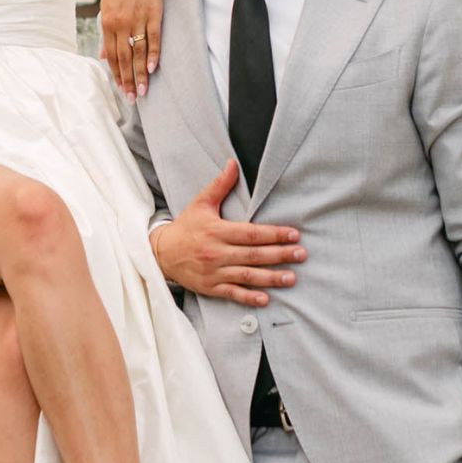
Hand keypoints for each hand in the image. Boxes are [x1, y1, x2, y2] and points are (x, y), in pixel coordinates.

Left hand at [98, 0, 161, 99]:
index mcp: (108, 23)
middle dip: (127, 80)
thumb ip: (106, 34)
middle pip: (124, 58)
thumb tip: (102, 56)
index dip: (117, 74)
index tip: (121, 90)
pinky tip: (151, 68)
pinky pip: (153, 38)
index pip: (112, 56)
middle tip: (132, 98)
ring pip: (138, 52)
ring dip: (140, 73)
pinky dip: (152, 54)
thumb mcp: (107, 8)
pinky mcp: (153, 14)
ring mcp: (137, 19)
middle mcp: (121, 23)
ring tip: (143, 90)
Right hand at [151, 158, 304, 306]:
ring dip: (271, 278)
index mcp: (217, 231)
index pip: (251, 233)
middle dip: (280, 254)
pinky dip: (248, 298)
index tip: (293, 234)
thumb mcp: (201, 203)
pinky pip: (232, 294)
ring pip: (247, 275)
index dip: (274, 234)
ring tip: (291, 277)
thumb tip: (233, 163)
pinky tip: (265, 299)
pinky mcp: (210, 287)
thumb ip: (220, 185)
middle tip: (301, 254)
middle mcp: (216, 252)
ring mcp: (213, 272)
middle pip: (253, 254)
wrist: (160, 253)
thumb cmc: (185, 227)